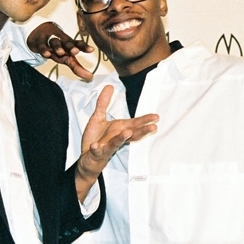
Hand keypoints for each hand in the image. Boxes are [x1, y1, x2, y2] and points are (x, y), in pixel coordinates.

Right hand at [27, 22, 94, 80]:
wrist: (39, 35)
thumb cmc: (56, 48)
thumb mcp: (67, 58)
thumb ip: (77, 68)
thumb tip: (90, 77)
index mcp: (69, 44)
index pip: (78, 44)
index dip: (84, 47)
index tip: (91, 50)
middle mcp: (61, 41)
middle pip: (67, 43)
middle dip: (71, 47)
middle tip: (75, 51)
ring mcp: (50, 41)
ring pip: (55, 42)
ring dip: (58, 47)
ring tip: (61, 52)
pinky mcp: (40, 43)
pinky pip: (41, 45)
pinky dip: (44, 49)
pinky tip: (46, 53)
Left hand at [74, 85, 158, 200]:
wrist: (87, 158)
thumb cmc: (96, 139)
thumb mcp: (98, 117)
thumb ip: (103, 102)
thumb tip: (109, 86)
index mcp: (119, 129)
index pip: (135, 124)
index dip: (145, 120)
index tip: (156, 117)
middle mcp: (116, 138)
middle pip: (132, 134)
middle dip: (142, 131)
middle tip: (153, 127)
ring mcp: (107, 147)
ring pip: (116, 143)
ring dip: (122, 138)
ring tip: (127, 132)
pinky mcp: (97, 153)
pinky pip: (97, 151)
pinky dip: (96, 148)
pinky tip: (95, 145)